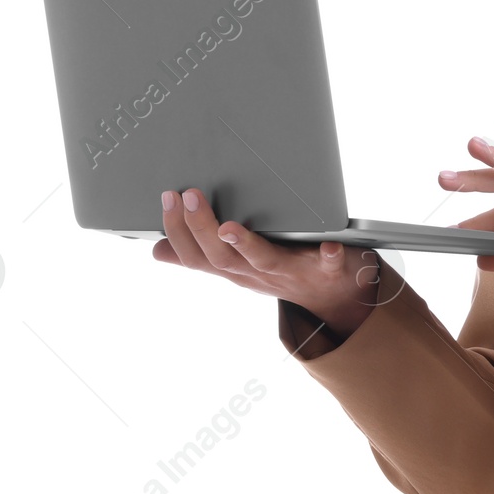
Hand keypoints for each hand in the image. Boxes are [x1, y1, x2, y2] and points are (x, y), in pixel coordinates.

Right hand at [151, 187, 384, 339]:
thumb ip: (202, 256)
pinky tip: (328, 246)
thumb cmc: (283, 272)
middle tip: (188, 195)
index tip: (168, 197)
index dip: (178, 231)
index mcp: (236, 269)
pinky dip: (328, 256)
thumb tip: (158, 250)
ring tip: (229, 228)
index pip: (196, 257)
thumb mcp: (238, 267)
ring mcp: (294, 273)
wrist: (335, 298)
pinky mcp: (328, 270)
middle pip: (222, 258)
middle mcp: (259, 273)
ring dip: (245, 244)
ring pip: (262, 261)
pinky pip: (328, 265)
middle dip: (201, 227)